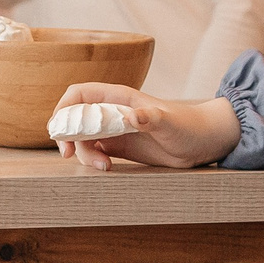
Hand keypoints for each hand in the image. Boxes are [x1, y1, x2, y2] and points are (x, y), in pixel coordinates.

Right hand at [49, 85, 242, 172]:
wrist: (204, 141)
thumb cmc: (190, 126)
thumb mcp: (170, 123)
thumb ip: (151, 118)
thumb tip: (131, 117)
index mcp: (119, 98)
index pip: (79, 94)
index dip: (64, 108)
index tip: (59, 130)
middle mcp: (113, 111)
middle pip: (75, 119)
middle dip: (67, 136)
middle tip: (69, 155)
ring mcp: (115, 129)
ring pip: (83, 138)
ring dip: (84, 153)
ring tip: (103, 167)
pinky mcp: (120, 147)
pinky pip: (95, 151)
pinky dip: (93, 160)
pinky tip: (106, 168)